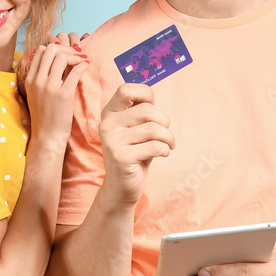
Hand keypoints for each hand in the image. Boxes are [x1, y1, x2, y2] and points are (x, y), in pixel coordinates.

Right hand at [23, 37, 87, 152]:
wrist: (47, 136)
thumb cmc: (44, 115)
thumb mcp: (35, 94)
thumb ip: (41, 77)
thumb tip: (54, 61)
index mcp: (30, 79)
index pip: (40, 51)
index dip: (55, 48)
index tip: (65, 54)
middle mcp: (38, 80)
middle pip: (51, 49)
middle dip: (66, 48)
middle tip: (76, 54)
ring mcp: (50, 87)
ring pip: (62, 57)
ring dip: (75, 56)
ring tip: (82, 61)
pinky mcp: (63, 94)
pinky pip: (75, 71)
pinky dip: (82, 65)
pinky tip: (85, 67)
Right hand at [98, 83, 174, 204]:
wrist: (121, 185)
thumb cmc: (135, 152)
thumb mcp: (135, 128)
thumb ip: (141, 112)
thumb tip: (152, 98)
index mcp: (109, 113)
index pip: (126, 89)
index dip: (146, 94)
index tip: (153, 109)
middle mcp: (107, 124)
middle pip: (147, 110)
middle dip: (164, 121)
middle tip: (165, 134)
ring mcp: (112, 141)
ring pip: (153, 129)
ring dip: (168, 138)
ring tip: (168, 144)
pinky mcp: (121, 158)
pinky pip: (154, 147)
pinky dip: (165, 150)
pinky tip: (163, 154)